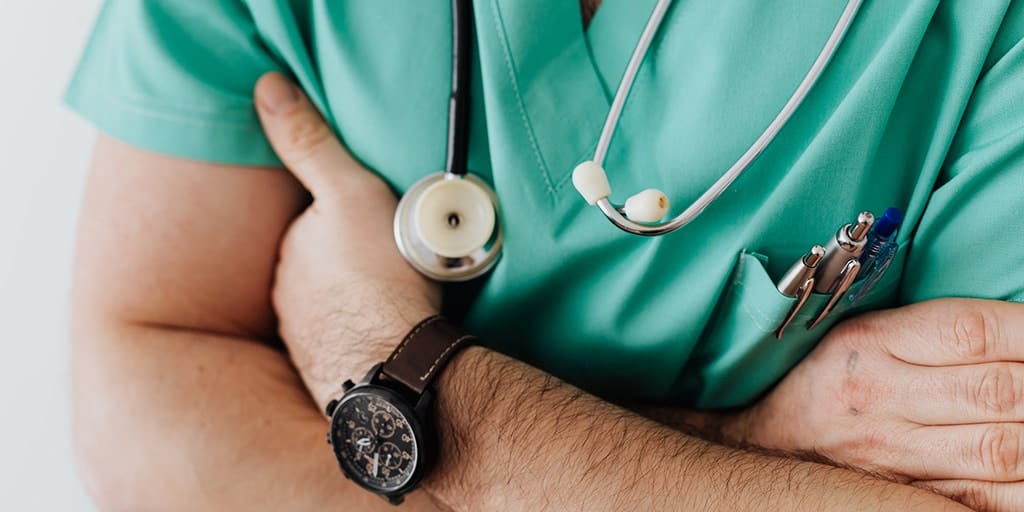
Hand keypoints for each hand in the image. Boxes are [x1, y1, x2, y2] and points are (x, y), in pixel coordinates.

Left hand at [254, 72, 440, 408]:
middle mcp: (286, 295)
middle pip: (319, 264)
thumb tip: (267, 88)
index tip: (376, 225)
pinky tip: (386, 334)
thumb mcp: (349, 193)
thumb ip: (309, 142)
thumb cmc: (379, 277)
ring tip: (395, 298)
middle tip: (392, 260)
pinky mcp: (327, 370)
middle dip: (346, 261)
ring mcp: (304, 336)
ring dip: (353, 299)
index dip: (344, 219)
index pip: (311, 224)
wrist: (395, 365)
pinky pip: (344, 341)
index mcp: (290, 250)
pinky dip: (361, 334)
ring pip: (329, 304)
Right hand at [729, 298, 1023, 510]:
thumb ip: (935, 331)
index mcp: (871, 343)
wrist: (763, 444)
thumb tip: (1019, 333)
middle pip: (997, 391)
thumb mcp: (863, 334)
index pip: (970, 330)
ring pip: (1003, 450)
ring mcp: (895, 454)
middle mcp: (882, 397)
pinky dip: (1023, 485)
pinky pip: (987, 498)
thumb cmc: (825, 379)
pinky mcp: (908, 496)